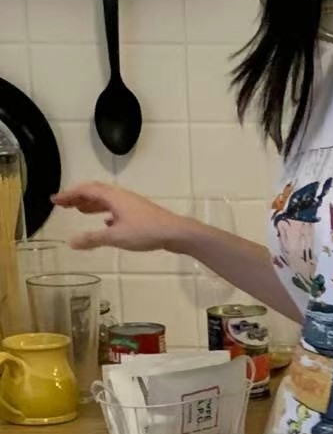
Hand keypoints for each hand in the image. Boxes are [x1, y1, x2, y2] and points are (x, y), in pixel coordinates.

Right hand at [51, 183, 194, 253]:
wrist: (175, 232)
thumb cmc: (145, 232)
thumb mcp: (116, 237)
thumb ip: (93, 239)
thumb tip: (71, 242)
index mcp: (112, 196)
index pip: (85, 191)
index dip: (68, 195)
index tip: (55, 200)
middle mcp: (120, 196)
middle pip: (95, 193)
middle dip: (78, 198)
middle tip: (64, 205)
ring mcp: (131, 204)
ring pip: (106, 201)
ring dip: (91, 205)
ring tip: (80, 211)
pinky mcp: (139, 213)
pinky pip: (117, 209)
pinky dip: (107, 213)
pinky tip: (106, 223)